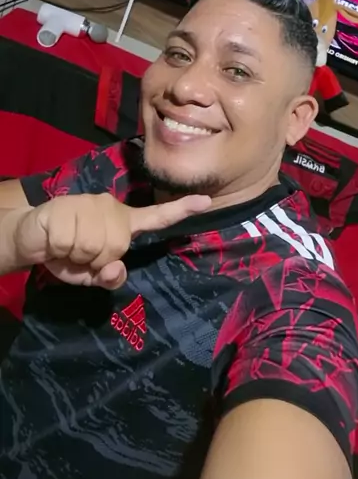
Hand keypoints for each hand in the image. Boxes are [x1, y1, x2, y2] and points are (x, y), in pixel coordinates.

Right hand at [13, 193, 210, 288]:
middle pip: (117, 246)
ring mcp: (88, 204)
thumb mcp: (90, 274)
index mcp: (121, 222)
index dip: (181, 210)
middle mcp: (109, 207)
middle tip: (79, 255)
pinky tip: (55, 240)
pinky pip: (72, 242)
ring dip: (76, 256)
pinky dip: (61, 250)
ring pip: (95, 246)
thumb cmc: (66, 254)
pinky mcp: (66, 207)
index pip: (155, 216)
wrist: (30, 236)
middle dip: (95, 261)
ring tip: (66, 247)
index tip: (206, 201)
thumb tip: (116, 269)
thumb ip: (108, 277)